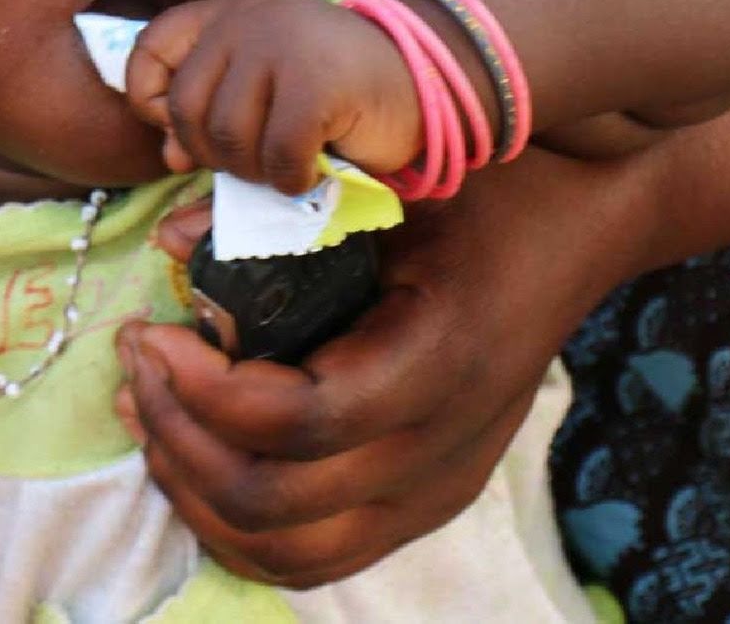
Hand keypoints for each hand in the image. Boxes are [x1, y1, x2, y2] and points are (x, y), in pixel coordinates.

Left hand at [114, 147, 662, 586]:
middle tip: (136, 362)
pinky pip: (312, 554)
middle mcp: (445, 445)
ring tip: (148, 409)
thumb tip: (173, 244)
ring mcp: (438, 487)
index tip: (151, 331)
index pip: (297, 422)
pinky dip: (234, 521)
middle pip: (275, 503)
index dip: (201, 390)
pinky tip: (192, 449)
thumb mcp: (398, 175)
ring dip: (195, 491)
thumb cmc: (494, 181)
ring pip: (285, 553)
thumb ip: (286, 209)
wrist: (593, 219)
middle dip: (178, 436)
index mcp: (443, 360)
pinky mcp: (425, 502)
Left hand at [126, 0, 419, 192]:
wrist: (423, 79)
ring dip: (253, 171)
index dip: (153, 102)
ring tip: (286, 162)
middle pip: (185, 108)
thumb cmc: (335, 98)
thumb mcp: (263, 102)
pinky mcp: (316, 81)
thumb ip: (209, 132)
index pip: (149, 49)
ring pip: (226, 136)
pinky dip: (290, 179)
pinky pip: (276, 153)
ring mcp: (281, 45)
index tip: (185, 134)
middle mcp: (246, 19)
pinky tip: (312, 170)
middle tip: (257, 157)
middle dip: (214, 154)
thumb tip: (168, 175)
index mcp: (224, 15)